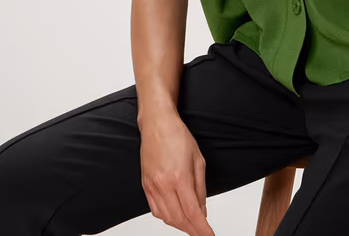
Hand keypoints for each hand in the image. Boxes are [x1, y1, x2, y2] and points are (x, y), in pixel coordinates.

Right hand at [139, 110, 214, 235]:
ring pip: (166, 218)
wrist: (157, 123)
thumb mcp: (198, 160)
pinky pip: (155, 210)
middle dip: (193, 230)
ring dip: (180, 225)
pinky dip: (166, 218)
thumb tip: (202, 210)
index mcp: (179, 177)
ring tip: (191, 226)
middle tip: (203, 232)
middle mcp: (163, 184)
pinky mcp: (145, 185)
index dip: (202, 229)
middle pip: (179, 219)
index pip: (192, 212)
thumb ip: (200, 188)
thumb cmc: (177, 136)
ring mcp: (152, 186)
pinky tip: (175, 216)